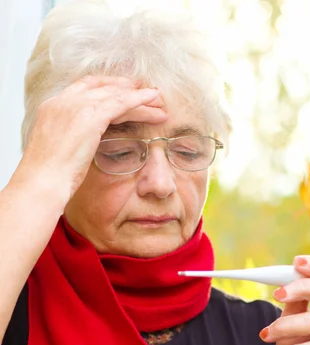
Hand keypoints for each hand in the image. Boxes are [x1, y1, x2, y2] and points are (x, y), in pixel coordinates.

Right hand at [16, 76, 166, 203]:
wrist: (41, 182)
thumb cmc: (46, 178)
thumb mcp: (57, 153)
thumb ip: (69, 141)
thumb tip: (80, 148)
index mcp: (52, 108)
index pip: (83, 88)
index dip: (105, 87)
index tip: (122, 91)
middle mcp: (63, 101)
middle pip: (102, 88)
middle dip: (125, 88)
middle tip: (146, 92)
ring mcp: (76, 106)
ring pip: (115, 95)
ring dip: (139, 97)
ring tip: (159, 100)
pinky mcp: (90, 116)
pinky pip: (121, 102)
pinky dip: (138, 99)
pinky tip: (153, 100)